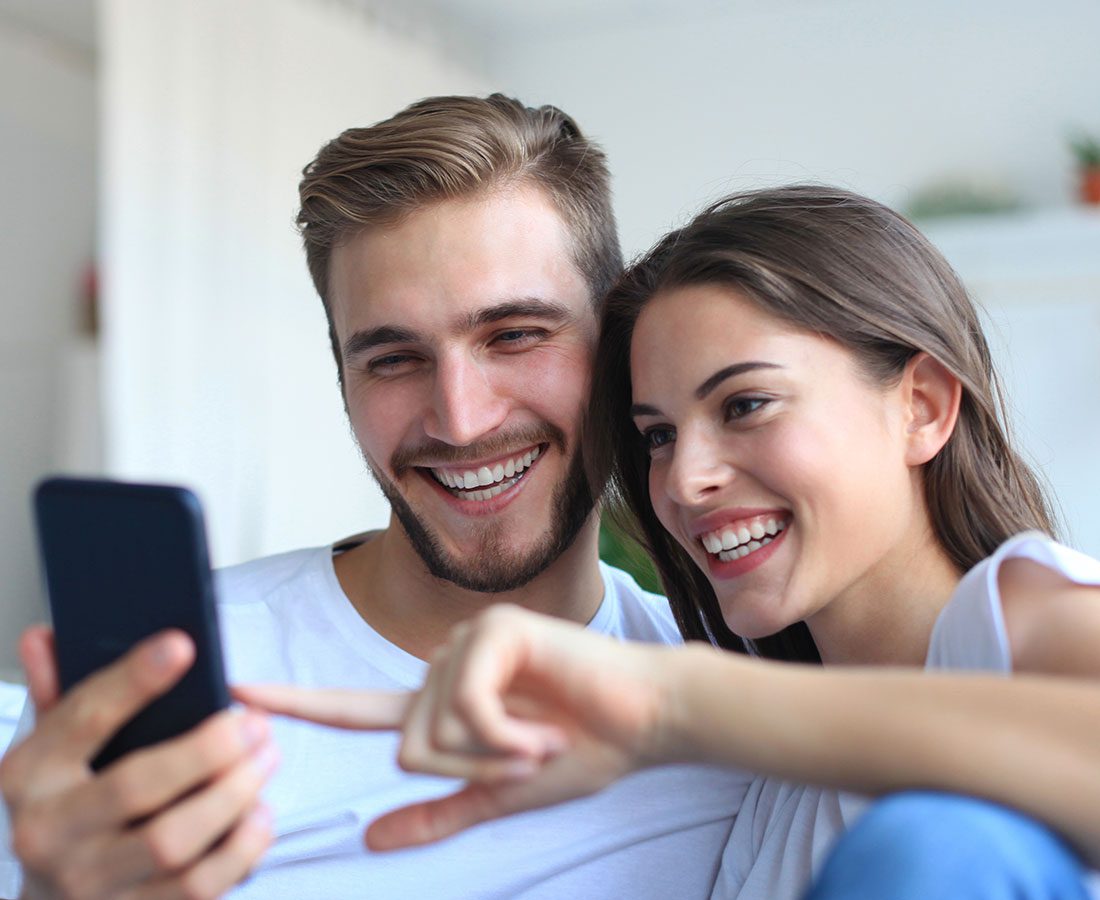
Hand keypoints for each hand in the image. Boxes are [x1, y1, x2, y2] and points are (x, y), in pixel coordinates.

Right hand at [0, 626, 276, 899]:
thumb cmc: (66, 805)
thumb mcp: (51, 749)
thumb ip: (60, 692)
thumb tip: (49, 635)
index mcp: (30, 775)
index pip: (82, 718)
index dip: (134, 680)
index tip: (182, 646)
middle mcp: (50, 832)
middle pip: (137, 786)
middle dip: (207, 749)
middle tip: (255, 724)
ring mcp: (88, 883)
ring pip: (173, 842)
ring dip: (233, 796)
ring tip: (267, 759)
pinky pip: (197, 888)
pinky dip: (240, 849)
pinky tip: (261, 814)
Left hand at [238, 605, 671, 850]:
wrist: (644, 721)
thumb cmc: (582, 750)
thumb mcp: (501, 794)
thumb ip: (438, 814)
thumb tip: (371, 837)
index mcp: (440, 701)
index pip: (355, 707)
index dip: (296, 703)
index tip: (235, 693)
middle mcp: (443, 664)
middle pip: (403, 746)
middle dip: (469, 770)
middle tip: (530, 754)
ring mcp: (467, 642)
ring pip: (428, 733)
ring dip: (492, 755)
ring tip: (542, 736)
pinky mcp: (494, 631)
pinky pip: (463, 708)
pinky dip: (503, 736)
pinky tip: (542, 727)